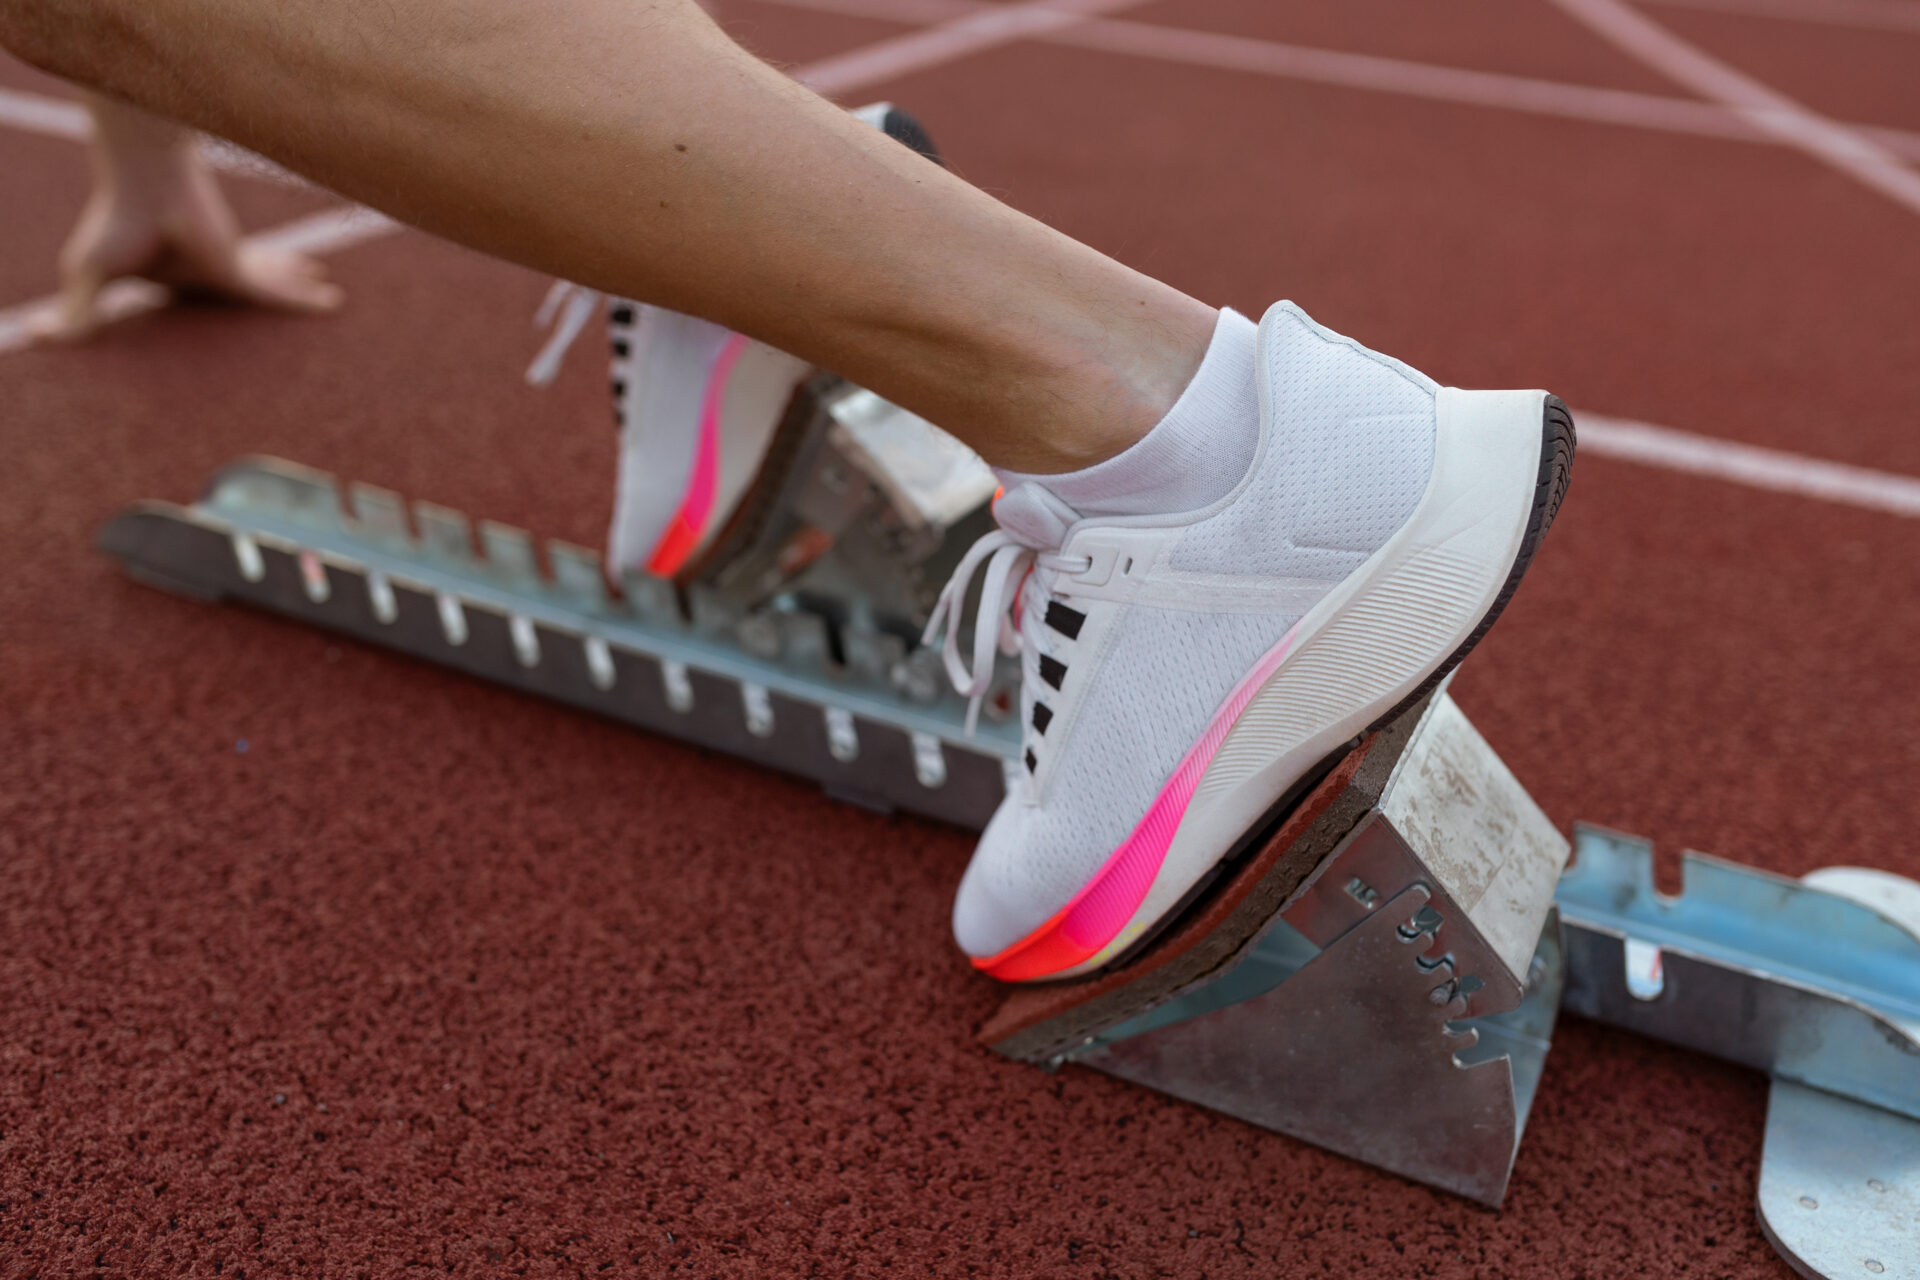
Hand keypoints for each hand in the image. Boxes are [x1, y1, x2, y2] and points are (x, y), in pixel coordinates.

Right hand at [33, 96, 342, 341]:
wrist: (145, 182)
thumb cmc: (116, 221)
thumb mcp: (88, 273)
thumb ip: (74, 311)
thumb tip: (32, 338)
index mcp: (173, 279)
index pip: (196, 302)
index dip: (206, 310)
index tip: (215, 320)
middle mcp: (206, 275)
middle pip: (243, 293)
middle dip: (271, 291)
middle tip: (299, 295)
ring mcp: (227, 270)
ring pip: (270, 288)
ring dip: (296, 288)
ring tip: (324, 290)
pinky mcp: (243, 269)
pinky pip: (280, 295)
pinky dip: (304, 302)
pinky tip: (330, 304)